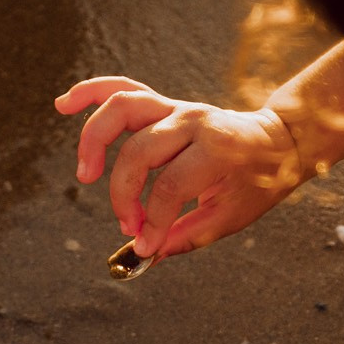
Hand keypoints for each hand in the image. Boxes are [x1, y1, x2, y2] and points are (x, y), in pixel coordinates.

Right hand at [58, 76, 301, 262]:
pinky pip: (122, 89)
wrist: (278, 143)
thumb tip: (144, 255)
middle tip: (127, 223)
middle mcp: (193, 121)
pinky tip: (65, 105)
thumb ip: (184, 237)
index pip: (170, 186)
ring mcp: (176, 107)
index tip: (146, 245)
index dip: (152, 222)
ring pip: (122, 107)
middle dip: (124, 194)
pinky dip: (91, 93)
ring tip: (85, 173)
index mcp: (217, 149)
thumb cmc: (257, 183)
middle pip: (139, 151)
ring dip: (93, 137)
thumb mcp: (230, 218)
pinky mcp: (163, 105)